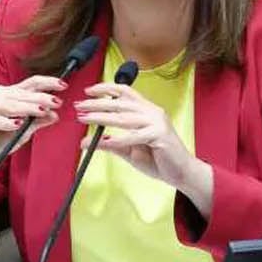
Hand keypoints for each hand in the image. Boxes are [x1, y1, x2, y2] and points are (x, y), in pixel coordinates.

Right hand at [0, 75, 65, 208]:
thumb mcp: (22, 132)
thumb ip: (36, 122)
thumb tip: (54, 115)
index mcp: (12, 95)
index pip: (32, 83)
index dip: (47, 83)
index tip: (63, 85)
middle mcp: (0, 96)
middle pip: (24, 93)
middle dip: (42, 98)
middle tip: (56, 103)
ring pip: (12, 104)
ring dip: (28, 108)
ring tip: (41, 112)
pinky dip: (7, 122)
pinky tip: (17, 124)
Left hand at [75, 82, 213, 216]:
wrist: (181, 173)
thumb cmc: (157, 159)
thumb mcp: (128, 149)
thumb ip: (109, 143)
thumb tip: (85, 141)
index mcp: (147, 110)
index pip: (125, 92)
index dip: (106, 88)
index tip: (88, 91)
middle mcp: (152, 112)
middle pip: (120, 103)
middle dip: (97, 103)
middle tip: (80, 105)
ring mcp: (157, 122)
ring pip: (124, 117)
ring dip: (102, 117)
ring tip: (85, 118)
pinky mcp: (160, 136)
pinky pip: (135, 136)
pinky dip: (118, 139)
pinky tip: (105, 141)